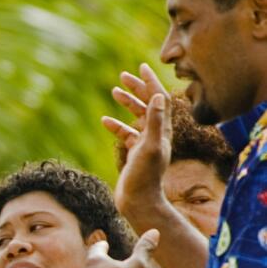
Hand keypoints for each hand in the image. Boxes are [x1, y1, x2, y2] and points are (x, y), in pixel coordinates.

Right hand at [103, 66, 172, 226]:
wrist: (139, 201)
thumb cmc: (145, 177)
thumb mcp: (150, 147)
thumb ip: (155, 122)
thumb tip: (158, 95)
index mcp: (163, 129)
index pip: (159, 99)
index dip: (151, 82)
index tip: (141, 67)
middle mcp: (157, 134)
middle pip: (149, 104)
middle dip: (138, 88)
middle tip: (124, 76)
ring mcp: (146, 143)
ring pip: (138, 116)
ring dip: (128, 102)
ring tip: (115, 91)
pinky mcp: (135, 153)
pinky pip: (126, 133)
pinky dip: (117, 125)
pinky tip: (105, 120)